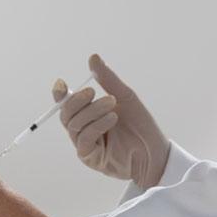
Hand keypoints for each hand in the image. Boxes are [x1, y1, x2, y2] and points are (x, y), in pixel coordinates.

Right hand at [53, 54, 169, 188]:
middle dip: (76, 101)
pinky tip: (112, 118)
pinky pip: (84, 140)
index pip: (66, 104)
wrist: (156, 150)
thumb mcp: (124, 97)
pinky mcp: (90, 158)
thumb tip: (93, 58)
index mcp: (87, 115)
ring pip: (74, 125)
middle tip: (92, 92)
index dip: (60, 95)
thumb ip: (107, 80)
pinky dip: (96, 126)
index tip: (62, 84)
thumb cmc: (140, 125)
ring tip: (112, 105)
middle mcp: (83, 130)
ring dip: (92, 112)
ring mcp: (85, 145)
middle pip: (66, 114)